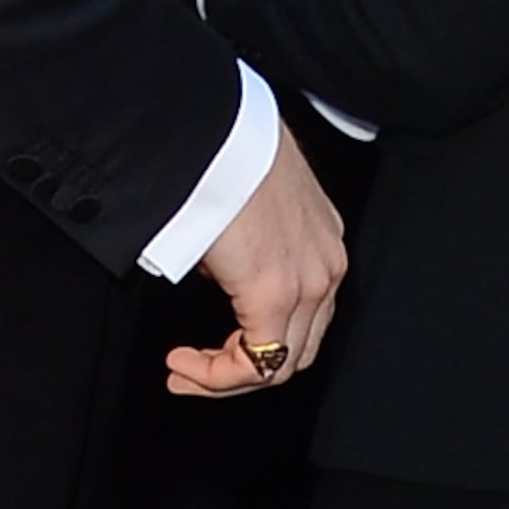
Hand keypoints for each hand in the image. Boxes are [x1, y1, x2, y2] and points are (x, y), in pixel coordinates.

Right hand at [164, 119, 345, 399]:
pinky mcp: (279, 288)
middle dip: (238, 373)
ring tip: (183, 369)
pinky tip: (185, 362)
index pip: (301, 322)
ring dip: (226, 376)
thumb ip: (242, 252)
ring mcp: (310, 279)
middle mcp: (326, 266)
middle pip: (295, 352)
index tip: (207, 352)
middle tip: (190, 372)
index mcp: (321, 245)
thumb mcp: (244, 211)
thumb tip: (220, 274)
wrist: (213, 132)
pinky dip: (219, 374)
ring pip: (280, 363)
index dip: (251, 350)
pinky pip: (259, 360)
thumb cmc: (221, 156)